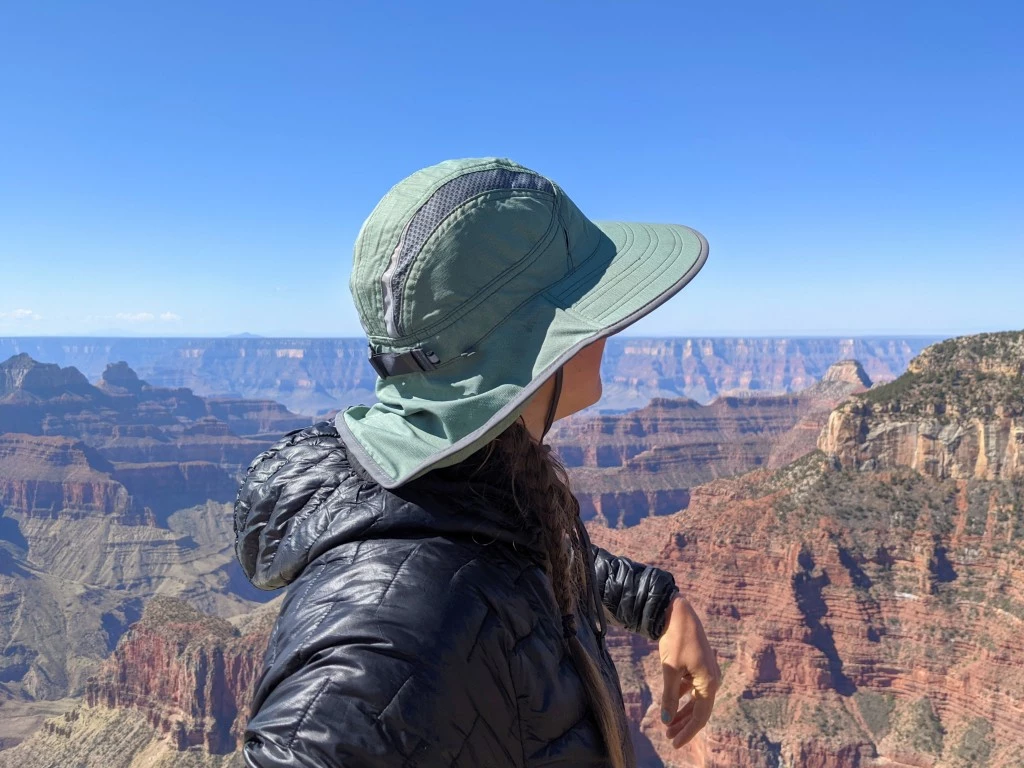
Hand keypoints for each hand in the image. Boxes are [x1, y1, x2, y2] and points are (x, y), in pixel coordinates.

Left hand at [658, 593, 720, 748]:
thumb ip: (669, 697)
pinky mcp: (700, 666)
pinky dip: (683, 698)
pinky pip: (693, 689)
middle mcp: (712, 679)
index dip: (688, 732)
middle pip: (700, 710)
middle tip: (669, 738)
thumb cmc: (675, 640)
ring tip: (668, 726)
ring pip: (696, 700)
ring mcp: (707, 672)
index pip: (700, 716)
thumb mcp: (670, 670)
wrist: (678, 613)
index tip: (674, 744)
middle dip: (684, 725)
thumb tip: (667, 720)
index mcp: (709, 682)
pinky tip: (672, 706)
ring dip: (682, 712)